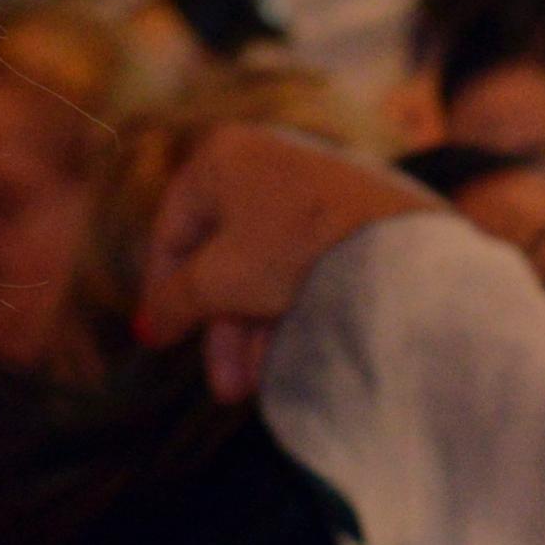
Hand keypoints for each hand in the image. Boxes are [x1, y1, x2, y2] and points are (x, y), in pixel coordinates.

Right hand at [136, 126, 445, 401]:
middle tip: (225, 388)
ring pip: (263, 267)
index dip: (160, 290)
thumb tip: (148, 326)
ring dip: (253, 332)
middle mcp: (263, 161)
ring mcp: (310, 186)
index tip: (159, 338)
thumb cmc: (289, 250)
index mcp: (221, 157)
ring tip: (257, 387)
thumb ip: (173, 301)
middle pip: (222, 257)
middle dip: (222, 332)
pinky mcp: (349, 213)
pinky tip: (287, 359)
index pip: (172, 230)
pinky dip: (288, 310)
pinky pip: (301, 264)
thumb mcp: (217, 281)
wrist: (396, 248)